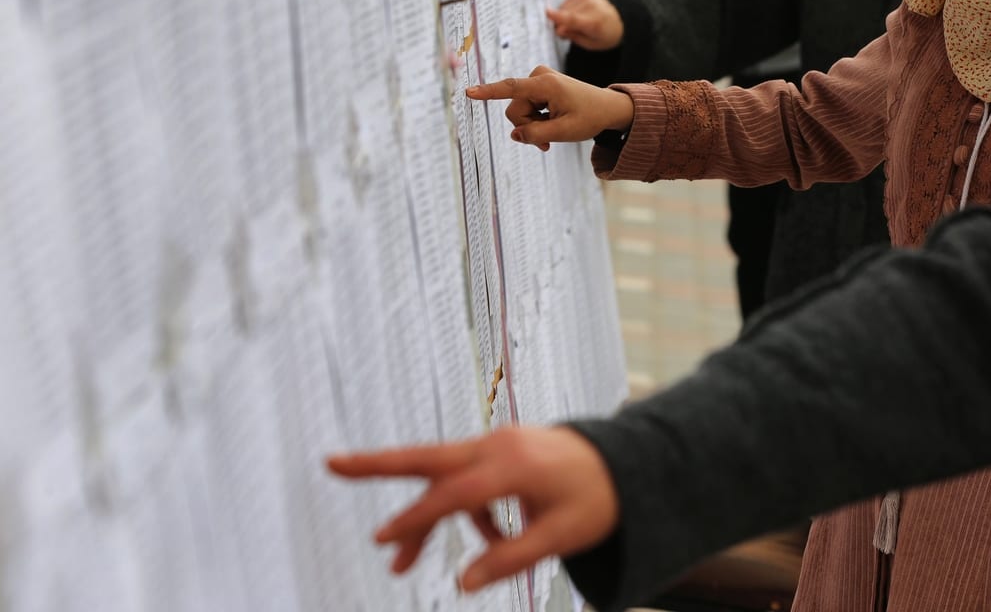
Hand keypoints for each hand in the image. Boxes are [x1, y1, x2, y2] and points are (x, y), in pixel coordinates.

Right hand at [327, 426, 618, 591]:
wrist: (623, 462)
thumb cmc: (596, 499)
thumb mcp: (562, 536)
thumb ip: (511, 558)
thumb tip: (462, 584)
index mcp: (512, 465)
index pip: (453, 494)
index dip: (416, 518)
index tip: (383, 541)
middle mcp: (496, 446)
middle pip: (426, 456)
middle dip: (377, 463)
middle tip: (330, 463)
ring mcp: (495, 444)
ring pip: (439, 473)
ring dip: (421, 515)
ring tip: (401, 565)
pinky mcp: (497, 450)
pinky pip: (465, 480)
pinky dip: (461, 511)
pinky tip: (490, 539)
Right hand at [465, 65, 634, 150]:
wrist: (606, 108)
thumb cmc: (589, 117)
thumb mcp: (564, 132)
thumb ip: (536, 135)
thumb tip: (514, 135)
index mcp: (546, 84)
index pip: (510, 88)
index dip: (488, 92)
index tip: (468, 92)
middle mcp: (539, 76)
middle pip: (515, 110)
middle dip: (528, 127)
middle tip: (548, 141)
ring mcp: (539, 79)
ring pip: (520, 111)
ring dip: (533, 126)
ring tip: (553, 132)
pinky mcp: (539, 85)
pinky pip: (526, 108)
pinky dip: (536, 120)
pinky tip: (551, 125)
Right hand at [545, 0, 623, 50]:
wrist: (620, 19)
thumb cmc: (604, 35)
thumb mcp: (591, 44)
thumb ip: (573, 36)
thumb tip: (558, 29)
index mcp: (595, 22)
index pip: (574, 19)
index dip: (559, 17)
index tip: (547, 13)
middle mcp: (591, 6)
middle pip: (565, 14)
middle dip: (562, 24)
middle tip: (571, 32)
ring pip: (564, 7)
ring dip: (565, 16)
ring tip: (578, 22)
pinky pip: (567, 2)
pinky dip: (568, 9)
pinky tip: (578, 13)